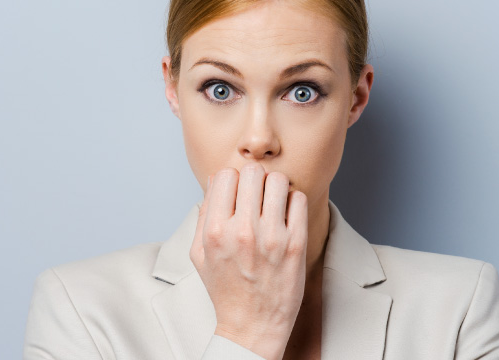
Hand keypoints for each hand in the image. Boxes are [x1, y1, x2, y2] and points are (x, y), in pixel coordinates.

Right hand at [190, 162, 307, 359]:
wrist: (252, 326)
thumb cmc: (225, 289)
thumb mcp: (200, 254)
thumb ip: (204, 215)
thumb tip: (214, 180)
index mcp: (214, 231)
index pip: (224, 175)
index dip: (231, 181)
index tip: (237, 193)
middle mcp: (242, 231)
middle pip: (252, 172)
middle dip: (254, 179)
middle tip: (257, 195)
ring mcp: (271, 237)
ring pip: (277, 180)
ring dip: (275, 187)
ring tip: (272, 203)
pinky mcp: (295, 244)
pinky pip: (298, 199)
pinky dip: (293, 200)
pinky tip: (286, 215)